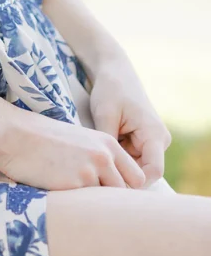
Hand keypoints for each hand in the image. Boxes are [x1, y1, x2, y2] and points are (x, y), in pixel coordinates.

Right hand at [0, 97, 147, 191]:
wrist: (13, 133)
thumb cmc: (41, 137)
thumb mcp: (78, 140)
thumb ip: (98, 156)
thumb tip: (110, 180)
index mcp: (106, 142)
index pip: (137, 176)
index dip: (126, 188)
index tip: (111, 191)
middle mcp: (104, 155)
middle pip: (128, 191)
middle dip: (114, 197)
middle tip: (93, 196)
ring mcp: (91, 170)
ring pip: (108, 200)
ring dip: (95, 201)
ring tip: (74, 192)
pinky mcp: (75, 183)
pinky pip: (87, 204)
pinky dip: (78, 203)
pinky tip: (61, 191)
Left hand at [88, 51, 172, 187]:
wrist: (114, 71)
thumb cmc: (110, 89)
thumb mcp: (105, 115)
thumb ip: (109, 144)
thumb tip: (106, 170)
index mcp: (154, 134)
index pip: (153, 172)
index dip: (133, 183)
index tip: (108, 184)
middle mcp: (159, 141)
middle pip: (143, 173)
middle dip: (122, 176)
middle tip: (97, 176)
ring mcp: (152, 142)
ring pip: (135, 167)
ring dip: (118, 166)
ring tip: (97, 159)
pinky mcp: (143, 141)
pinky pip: (131, 158)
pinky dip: (117, 158)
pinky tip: (102, 152)